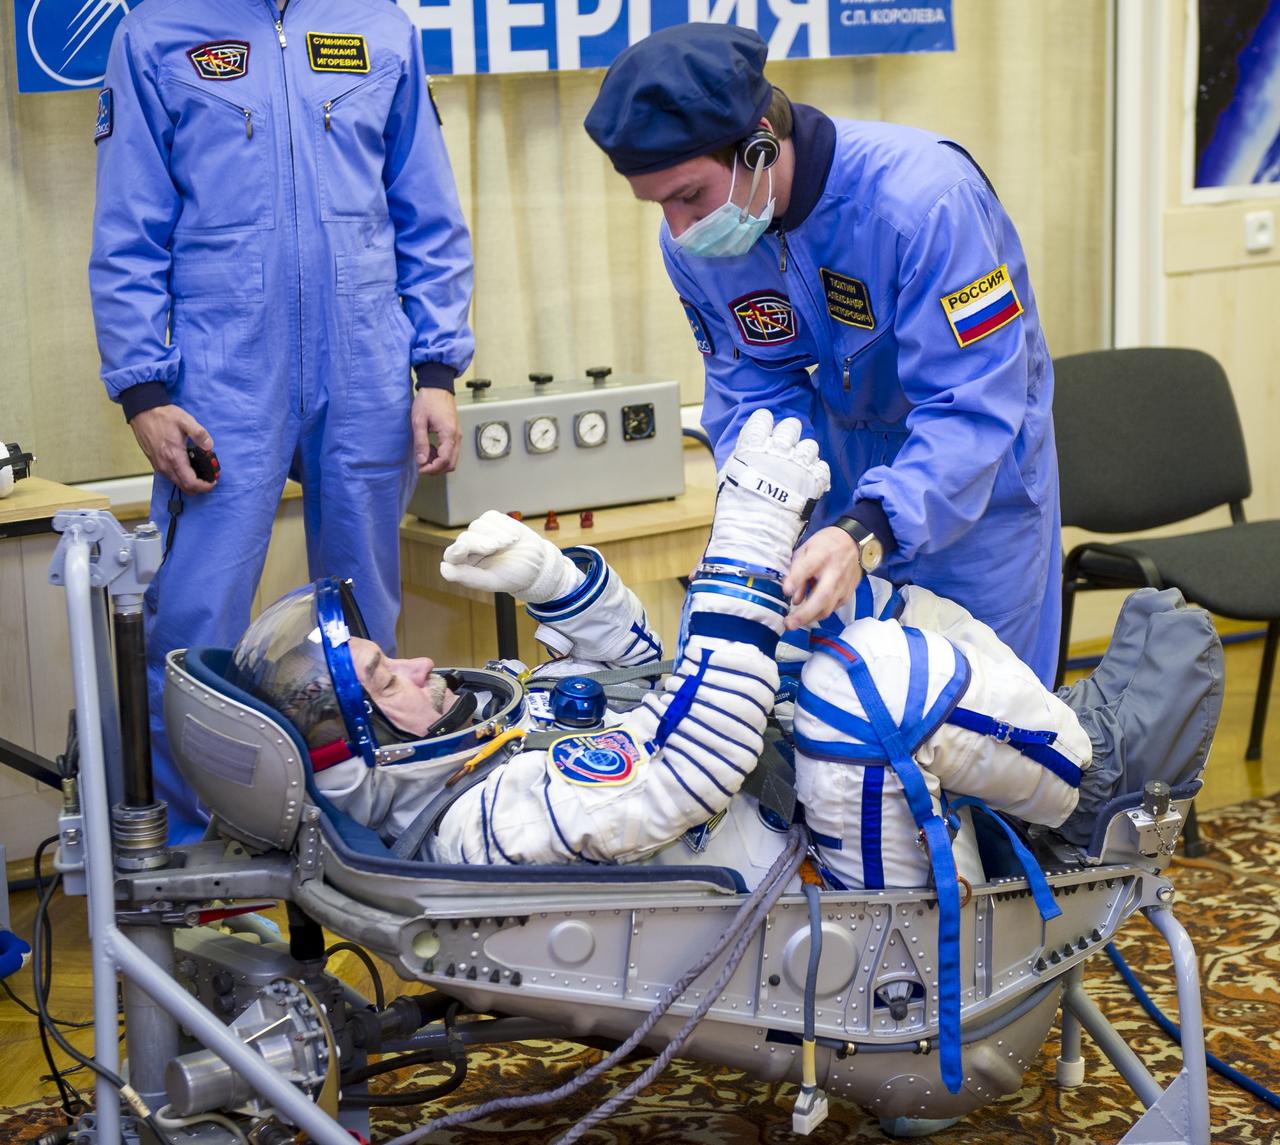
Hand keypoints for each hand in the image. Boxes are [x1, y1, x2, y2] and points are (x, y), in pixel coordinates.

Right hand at [129, 405, 215, 494]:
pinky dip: (182, 478)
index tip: (213, 481)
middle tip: (210, 479)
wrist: (142, 412)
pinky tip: (189, 467)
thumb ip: (199, 434)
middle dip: (200, 487)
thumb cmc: (163, 416)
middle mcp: (165, 465)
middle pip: (185, 488)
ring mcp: (159, 465)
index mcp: (174, 457)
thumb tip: (209, 446)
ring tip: (201, 472)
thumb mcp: (185, 420)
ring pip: (177, 483)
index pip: (191, 483)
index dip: (205, 486)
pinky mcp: (155, 463)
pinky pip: (171, 477)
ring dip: (191, 483)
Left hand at [412, 387, 460, 474]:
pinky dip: (442, 455)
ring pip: (452, 459)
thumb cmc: (428, 400)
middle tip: (422, 466)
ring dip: (439, 463)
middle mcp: (456, 436)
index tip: (420, 468)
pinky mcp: (455, 433)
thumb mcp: (419, 421)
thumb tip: (421, 460)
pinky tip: (431, 449)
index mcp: (448, 434)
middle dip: (436, 469)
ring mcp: (457, 435)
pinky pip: (451, 450)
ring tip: (425, 457)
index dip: (432, 468)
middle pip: (451, 463)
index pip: (444, 461)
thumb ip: (421, 442)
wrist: (437, 387)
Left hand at [440, 510, 583, 602]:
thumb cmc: (514, 576)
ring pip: (477, 526)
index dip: (456, 550)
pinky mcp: (493, 521)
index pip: (452, 555)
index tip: (462, 548)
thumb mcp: (492, 581)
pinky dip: (503, 526)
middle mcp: (470, 547)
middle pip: (465, 538)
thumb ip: (467, 577)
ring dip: (494, 534)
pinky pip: (491, 517)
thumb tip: (443, 568)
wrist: (538, 564)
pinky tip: (514, 537)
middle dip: (480, 542)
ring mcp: (481, 532)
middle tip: (496, 547)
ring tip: (509, 544)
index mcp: (465, 565)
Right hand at [706, 410, 829, 573]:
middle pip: (791, 426)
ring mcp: (798, 466)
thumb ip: (741, 456)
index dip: (764, 424)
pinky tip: (808, 480)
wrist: (753, 535)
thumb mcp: (728, 475)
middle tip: (784, 449)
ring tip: (798, 467)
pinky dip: (817, 473)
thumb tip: (749, 447)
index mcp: (753, 447)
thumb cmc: (735, 508)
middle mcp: (778, 451)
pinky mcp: (813, 482)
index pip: (762, 419)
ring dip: (804, 454)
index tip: (764, 432)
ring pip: (810, 445)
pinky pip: (822, 467)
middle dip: (788, 435)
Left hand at [783, 526, 861, 628]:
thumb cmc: (826, 546)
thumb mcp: (806, 550)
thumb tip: (790, 593)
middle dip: (804, 614)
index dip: (796, 580)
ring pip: (827, 608)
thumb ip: (796, 570)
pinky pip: (831, 609)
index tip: (786, 590)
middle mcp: (834, 572)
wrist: (854, 543)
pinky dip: (818, 613)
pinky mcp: (847, 594)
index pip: (807, 568)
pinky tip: (808, 613)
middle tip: (789, 624)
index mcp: (821, 556)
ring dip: (809, 618)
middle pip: (822, 597)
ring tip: (793, 622)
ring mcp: (843, 586)